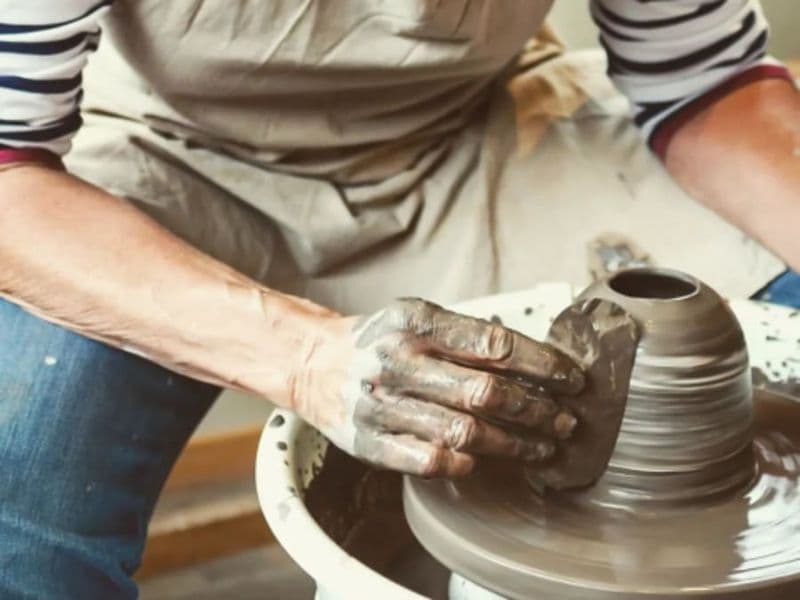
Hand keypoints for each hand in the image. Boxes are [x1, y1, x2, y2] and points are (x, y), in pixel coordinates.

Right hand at [293, 298, 583, 477]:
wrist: (314, 363)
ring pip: (465, 433)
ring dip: (515, 444)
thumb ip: (467, 335)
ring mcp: (382, 406)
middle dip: (537, 410)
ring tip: (543, 446)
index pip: (495, 344)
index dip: (542, 365)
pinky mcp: (370, 444)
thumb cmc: (380, 340)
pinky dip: (467, 463)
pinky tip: (485, 459)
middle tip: (565, 420)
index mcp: (414, 321)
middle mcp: (397, 362)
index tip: (570, 379)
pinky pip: (431, 461)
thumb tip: (537, 363)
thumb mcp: (417, 316)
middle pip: (486, 393)